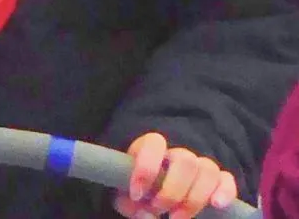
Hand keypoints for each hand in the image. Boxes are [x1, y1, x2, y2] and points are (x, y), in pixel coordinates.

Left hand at [114, 132, 237, 218]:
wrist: (153, 197)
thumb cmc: (139, 195)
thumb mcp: (127, 198)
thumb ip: (131, 205)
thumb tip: (146, 214)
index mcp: (152, 149)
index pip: (155, 143)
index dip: (147, 168)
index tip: (137, 194)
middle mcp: (178, 154)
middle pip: (185, 161)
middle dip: (172, 191)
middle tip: (159, 209)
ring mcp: (199, 166)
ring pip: (208, 169)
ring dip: (194, 198)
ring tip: (176, 218)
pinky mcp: (217, 182)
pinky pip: (227, 180)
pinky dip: (225, 192)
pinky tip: (216, 205)